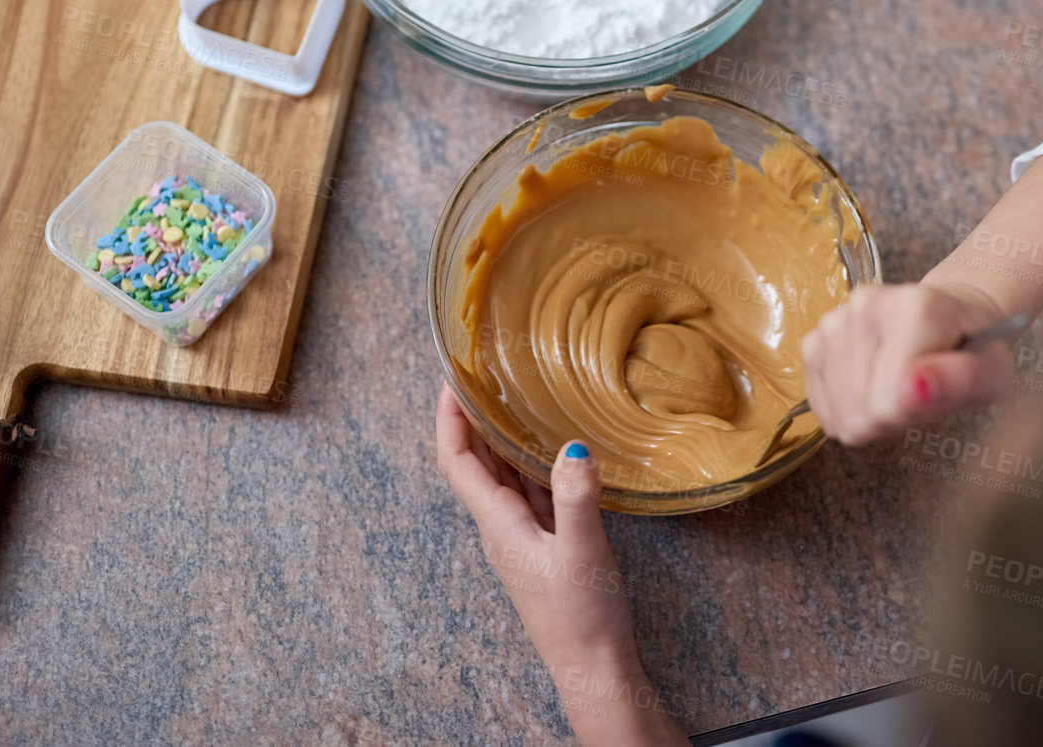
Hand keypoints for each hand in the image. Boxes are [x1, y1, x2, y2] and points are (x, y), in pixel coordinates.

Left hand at [436, 384, 688, 745]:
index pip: (456, 462)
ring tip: (509, 398)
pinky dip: (530, 462)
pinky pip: (528, 492)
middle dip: (470, 419)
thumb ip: (575, 497)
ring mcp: (521, 537)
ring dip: (498, 438)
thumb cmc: (583, 617)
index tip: (451, 379)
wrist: (594, 667)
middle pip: (474, 463)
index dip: (448, 419)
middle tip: (479, 375)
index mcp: (497, 524)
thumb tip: (573, 446)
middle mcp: (501, 527)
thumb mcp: (582, 552)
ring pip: (501, 476)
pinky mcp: (545, 545)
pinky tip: (550, 447)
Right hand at [801, 282, 1017, 444]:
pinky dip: (842, 410)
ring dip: (866, 414)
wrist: (947, 317)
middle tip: (915, 394)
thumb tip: (913, 389)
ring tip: (894, 388)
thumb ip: (959, 382)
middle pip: (859, 409)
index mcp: (915, 308)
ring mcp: (834, 320)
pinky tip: (868, 391)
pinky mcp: (814, 338)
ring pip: (838, 410)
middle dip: (888, 415)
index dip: (911, 413)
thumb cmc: (971, 350)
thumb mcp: (990, 373)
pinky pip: (818, 402)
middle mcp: (866, 305)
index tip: (933, 396)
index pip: (888, 399)